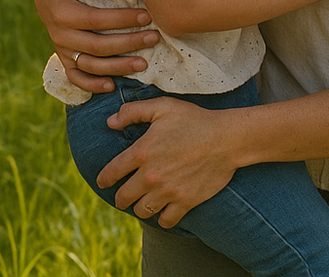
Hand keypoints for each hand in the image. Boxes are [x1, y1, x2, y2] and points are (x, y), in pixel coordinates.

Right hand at [34, 0, 158, 92]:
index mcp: (61, 13)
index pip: (96, 20)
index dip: (122, 20)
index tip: (146, 16)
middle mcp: (60, 35)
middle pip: (98, 46)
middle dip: (128, 43)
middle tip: (154, 38)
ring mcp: (62, 50)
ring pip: (92, 65)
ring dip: (118, 67)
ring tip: (144, 64)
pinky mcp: (65, 59)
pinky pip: (76, 77)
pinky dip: (92, 85)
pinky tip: (111, 86)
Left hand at [97, 96, 238, 227]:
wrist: (226, 139)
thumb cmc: (194, 120)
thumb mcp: (162, 107)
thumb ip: (133, 112)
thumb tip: (110, 122)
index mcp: (141, 153)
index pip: (112, 172)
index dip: (104, 179)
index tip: (102, 182)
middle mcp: (151, 176)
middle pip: (124, 197)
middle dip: (120, 197)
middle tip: (122, 197)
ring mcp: (168, 192)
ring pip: (142, 211)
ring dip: (140, 207)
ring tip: (142, 202)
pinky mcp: (185, 202)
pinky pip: (166, 220)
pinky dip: (162, 218)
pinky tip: (162, 211)